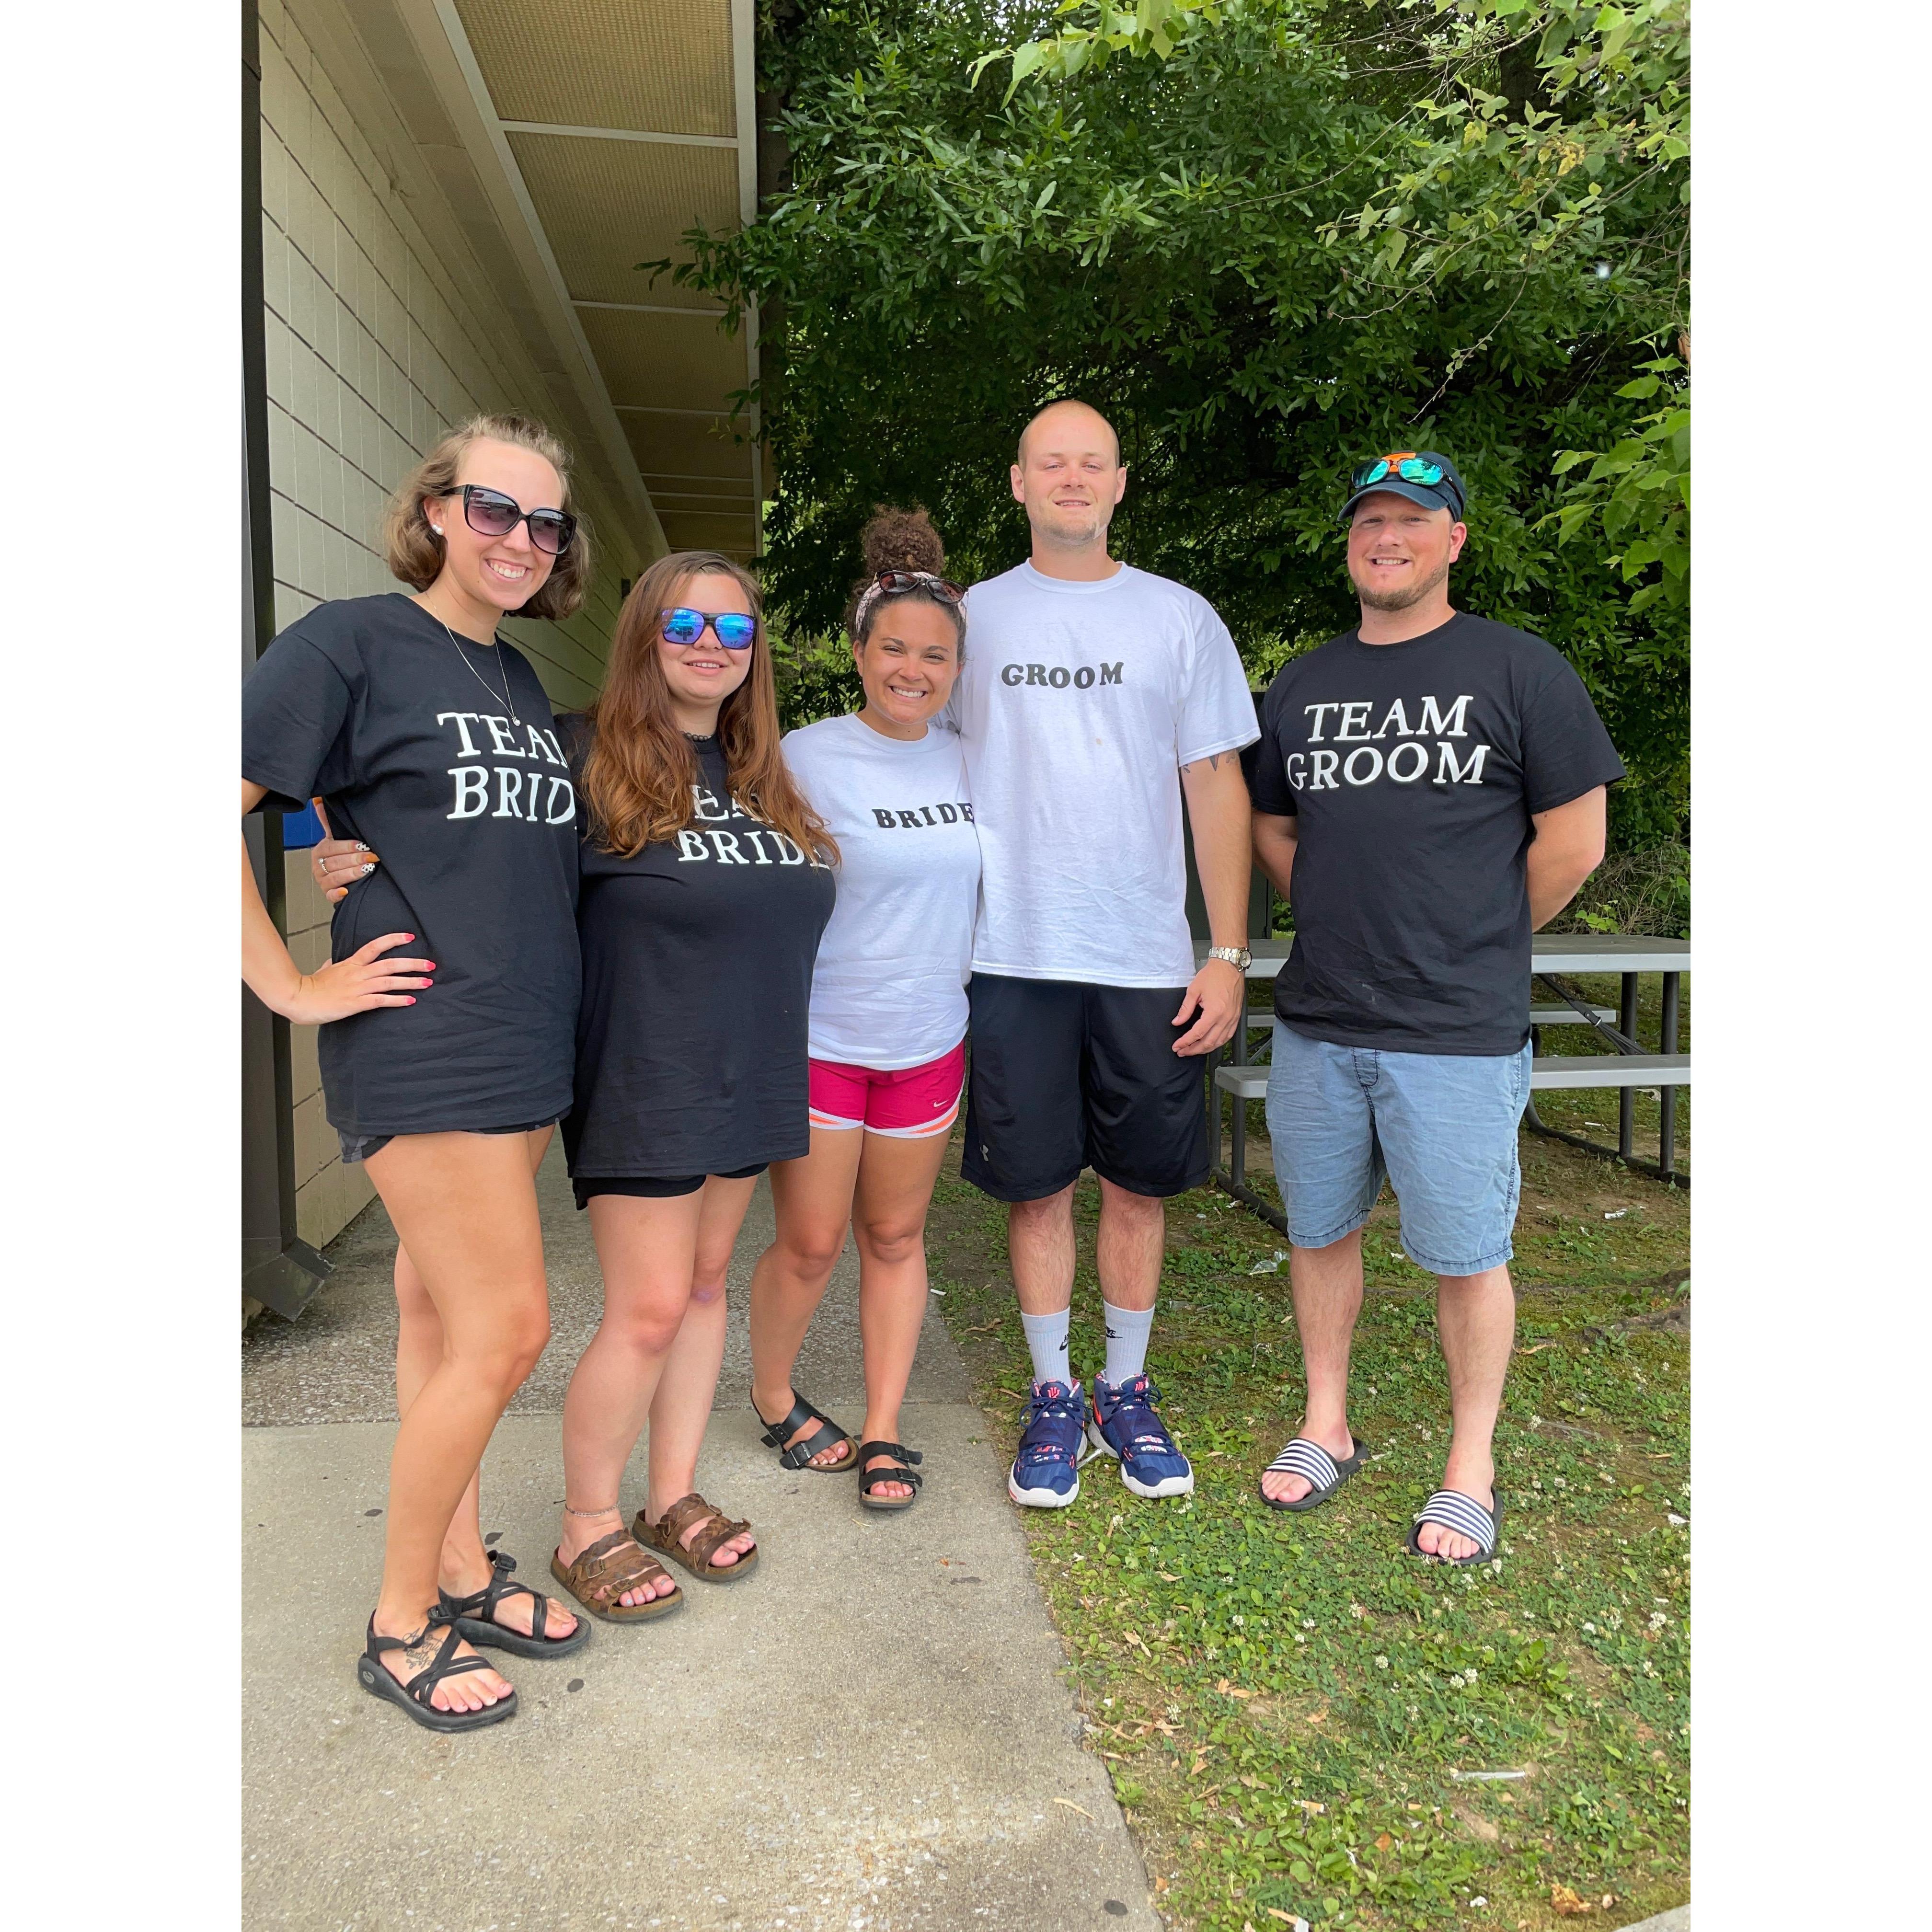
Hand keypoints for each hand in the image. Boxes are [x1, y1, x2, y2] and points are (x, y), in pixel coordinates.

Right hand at [275, 932, 434, 1025]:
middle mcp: (357, 973)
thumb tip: (333, 963)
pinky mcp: (355, 1003)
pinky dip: (397, 1000)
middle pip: (389, 964)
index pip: (375, 946)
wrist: (297, 998)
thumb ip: (332, 966)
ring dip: (410, 982)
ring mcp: (357, 988)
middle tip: (430, 964)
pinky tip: (410, 1001)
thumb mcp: (323, 971)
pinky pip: (380, 1000)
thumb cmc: (309, 987)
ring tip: (427, 982)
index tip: (410, 937)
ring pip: (389, 981)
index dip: (393, 940)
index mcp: (350, 964)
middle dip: (412, 963)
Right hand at [311, 800, 377, 904]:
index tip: (364, 845)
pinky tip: (346, 891)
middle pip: (335, 862)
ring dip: (352, 873)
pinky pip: (331, 895)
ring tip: (367, 870)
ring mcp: (322, 881)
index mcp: (320, 851)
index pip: (332, 847)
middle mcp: (318, 866)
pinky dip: (338, 894)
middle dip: (355, 859)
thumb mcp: (334, 837)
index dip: (348, 846)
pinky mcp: (328, 894)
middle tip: (371, 857)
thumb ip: (327, 821)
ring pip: (336, 877)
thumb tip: (319, 800)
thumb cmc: (339, 855)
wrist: (340, 876)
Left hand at [1171, 957, 1243, 1055]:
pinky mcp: (1236, 1016)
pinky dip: (1218, 1043)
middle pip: (1208, 1042)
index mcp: (1214, 1011)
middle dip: (1193, 1050)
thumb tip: (1177, 1021)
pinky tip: (1210, 1044)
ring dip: (1205, 1049)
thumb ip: (1185, 1009)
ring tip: (1193, 1050)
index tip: (1177, 1046)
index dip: (1185, 1042)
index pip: (1197, 1034)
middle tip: (1182, 1051)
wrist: (1229, 966)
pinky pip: (1228, 1036)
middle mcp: (1225, 1017)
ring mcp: (1232, 1018)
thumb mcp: (1193, 990)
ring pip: (1219, 1042)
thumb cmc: (1214, 974)